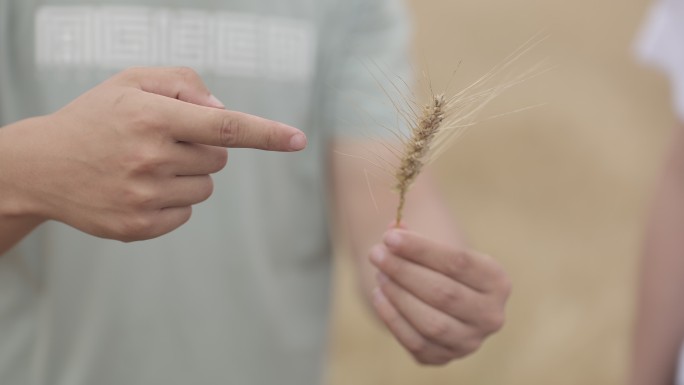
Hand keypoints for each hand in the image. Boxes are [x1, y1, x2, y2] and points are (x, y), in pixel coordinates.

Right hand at [0, 67, 305, 241]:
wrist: (42, 166)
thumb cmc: (97, 118)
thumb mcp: (131, 82)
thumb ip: (182, 84)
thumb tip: (224, 113)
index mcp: (151, 117)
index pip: (224, 126)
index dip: (266, 133)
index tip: (298, 139)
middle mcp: (149, 158)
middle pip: (219, 158)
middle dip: (201, 148)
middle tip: (161, 142)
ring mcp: (143, 197)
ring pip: (205, 187)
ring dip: (187, 175)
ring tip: (145, 165)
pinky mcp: (139, 228)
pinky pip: (186, 212)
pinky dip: (172, 200)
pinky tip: (138, 189)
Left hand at [369, 227, 510, 364]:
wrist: (445, 299)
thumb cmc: (439, 266)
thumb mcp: (434, 248)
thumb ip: (413, 238)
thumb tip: (392, 230)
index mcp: (497, 281)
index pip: (458, 262)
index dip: (421, 249)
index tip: (389, 238)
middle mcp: (490, 315)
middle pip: (444, 293)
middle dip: (404, 271)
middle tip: (376, 254)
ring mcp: (469, 341)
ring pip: (432, 323)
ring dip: (398, 295)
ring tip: (379, 274)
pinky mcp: (444, 358)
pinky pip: (416, 342)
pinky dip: (393, 318)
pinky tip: (378, 295)